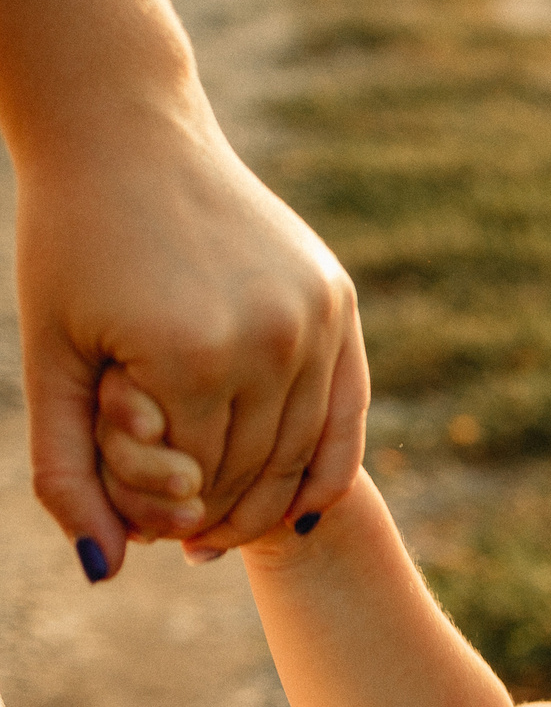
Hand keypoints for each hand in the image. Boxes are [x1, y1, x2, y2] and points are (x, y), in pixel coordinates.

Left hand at [17, 119, 368, 577]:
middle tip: (202, 543)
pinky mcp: (336, 301)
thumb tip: (107, 572)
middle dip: (225, 515)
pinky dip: (330, 462)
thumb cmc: (71, 244)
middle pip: (254, 469)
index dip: (173, 518)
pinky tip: (307, 501)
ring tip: (241, 522)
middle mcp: (267, 340)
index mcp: (189, 358)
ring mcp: (312, 319)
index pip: (195, 479)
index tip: (161, 539)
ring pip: (303, 447)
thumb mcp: (50, 361)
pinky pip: (345, 408)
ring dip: (274, 497)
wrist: (126, 134)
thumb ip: (67, 470)